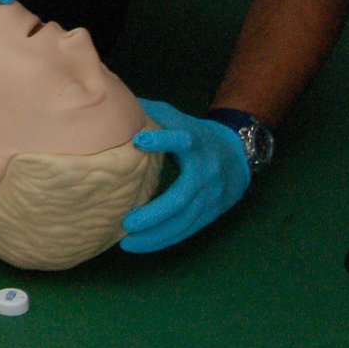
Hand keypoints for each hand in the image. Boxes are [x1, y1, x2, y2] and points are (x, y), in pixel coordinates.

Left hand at [121, 99, 248, 252]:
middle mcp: (206, 170)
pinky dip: (164, 240)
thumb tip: (111, 102)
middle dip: (155, 212)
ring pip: (185, 220)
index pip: (182, 139)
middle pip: (183, 195)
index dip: (163, 139)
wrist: (237, 154)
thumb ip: (148, 113)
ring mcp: (211, 195)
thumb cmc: (193, 133)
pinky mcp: (210, 212)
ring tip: (127, 242)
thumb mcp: (175, 117)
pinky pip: (187, 230)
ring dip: (156, 234)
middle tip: (126, 222)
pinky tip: (140, 245)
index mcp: (196, 141)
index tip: (138, 140)